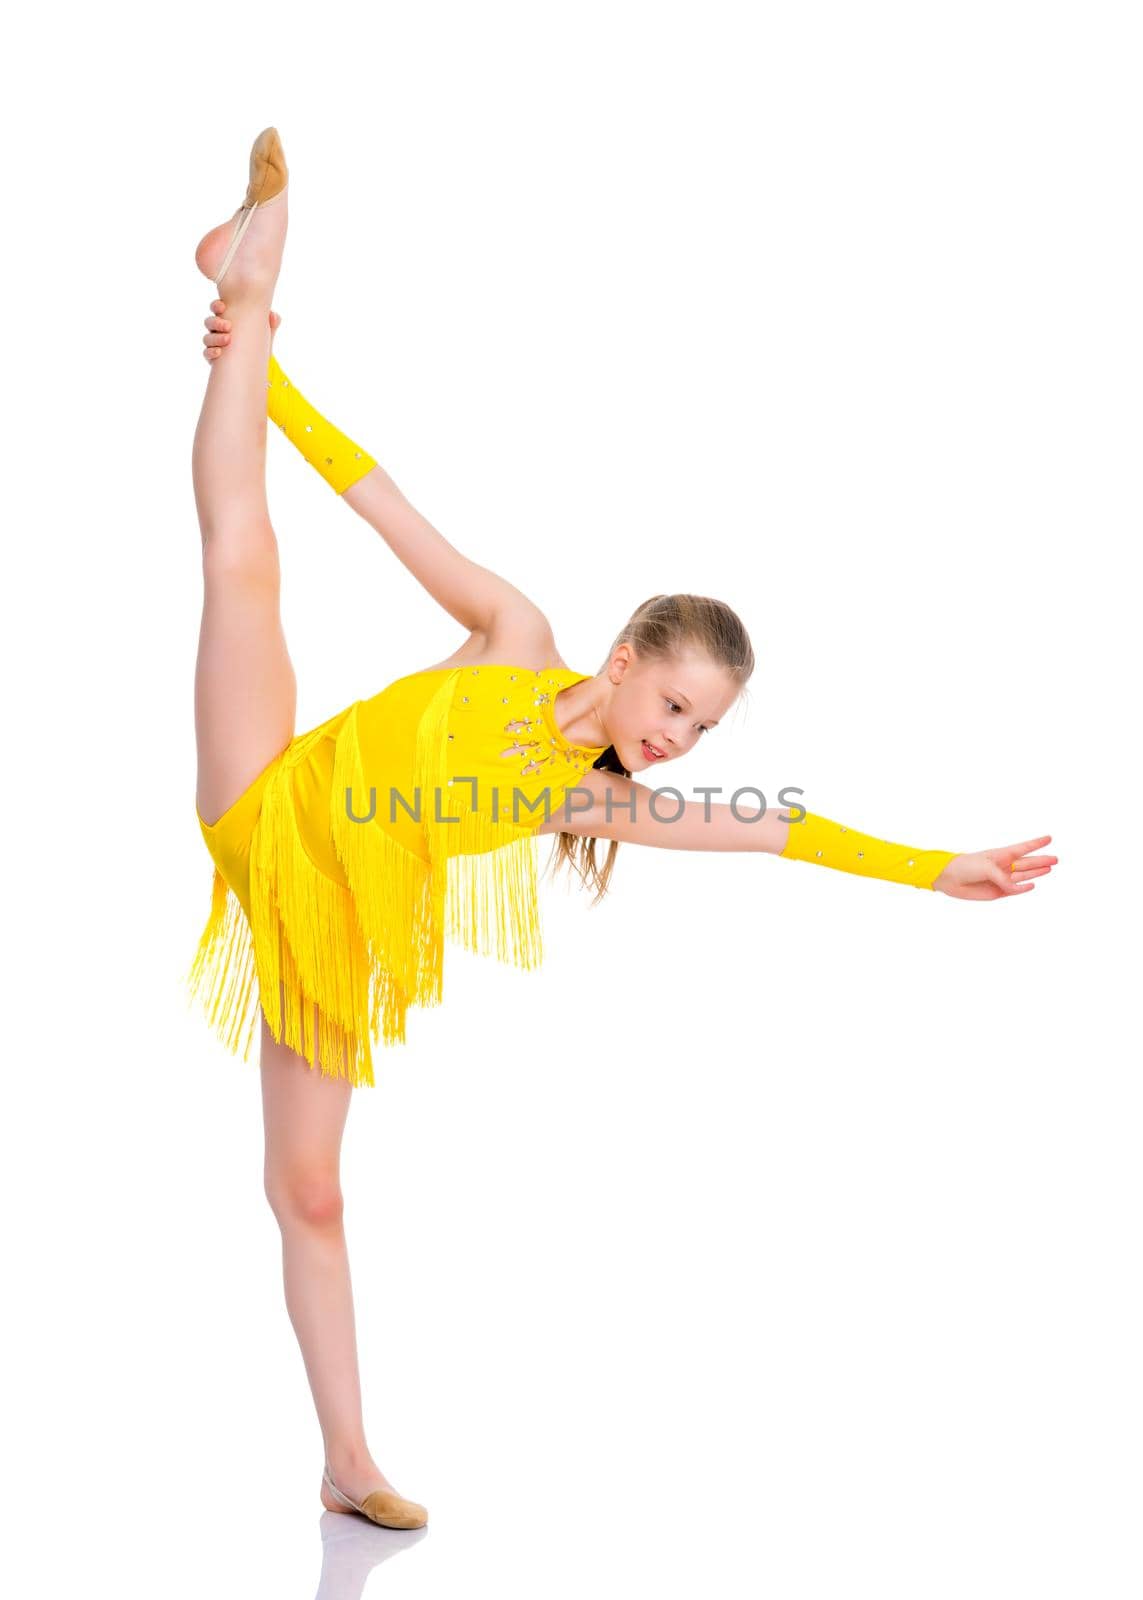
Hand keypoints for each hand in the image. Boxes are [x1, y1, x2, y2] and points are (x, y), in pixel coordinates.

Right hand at [202, 298, 280, 361]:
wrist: (255, 369)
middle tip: (228, 326)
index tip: (223, 307)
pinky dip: (211, 352)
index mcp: (227, 319)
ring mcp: (214, 344)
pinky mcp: (213, 358)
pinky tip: (219, 352)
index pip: (217, 308)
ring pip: (207, 338)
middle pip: (209, 322)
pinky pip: (206, 353)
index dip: (217, 306)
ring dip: (216, 337)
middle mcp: (217, 330)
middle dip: (216, 322)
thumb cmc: (257, 346)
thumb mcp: (266, 335)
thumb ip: (271, 324)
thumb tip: (274, 315)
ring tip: (228, 339)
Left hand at [932, 835, 1056, 899]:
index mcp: (1001, 854)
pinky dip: (1024, 888)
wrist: (950, 879)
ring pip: (1023, 875)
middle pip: (1027, 863)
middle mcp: (1004, 866)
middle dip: (1041, 860)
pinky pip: (1015, 889)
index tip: (1049, 838)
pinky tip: (1034, 884)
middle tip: (1055, 859)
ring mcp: (1002, 879)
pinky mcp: (998, 892)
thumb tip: (1019, 889)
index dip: (1036, 843)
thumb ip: (1005, 879)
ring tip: (1050, 868)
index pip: (1023, 848)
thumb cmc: (967, 866)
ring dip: (1036, 872)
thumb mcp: (988, 868)